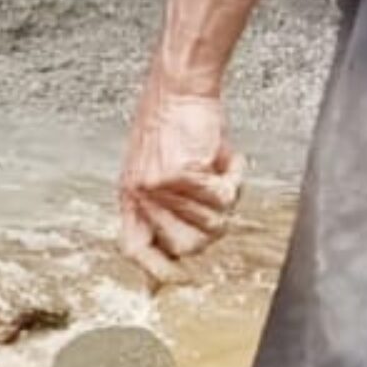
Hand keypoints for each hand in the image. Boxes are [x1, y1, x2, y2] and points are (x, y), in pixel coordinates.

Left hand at [117, 85, 245, 284]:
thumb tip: (173, 262)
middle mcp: (140, 195)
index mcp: (131, 196)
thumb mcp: (157, 169)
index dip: (157, 272)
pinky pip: (224, 197)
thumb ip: (166, 210)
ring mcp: (158, 187)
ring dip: (226, 197)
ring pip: (212, 224)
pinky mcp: (180, 174)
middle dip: (211, 227)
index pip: (134, 250)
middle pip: (186, 246)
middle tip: (216, 199)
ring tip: (217, 168)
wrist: (180, 86)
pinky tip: (225, 158)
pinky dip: (235, 177)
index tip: (180, 280)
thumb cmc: (174, 124)